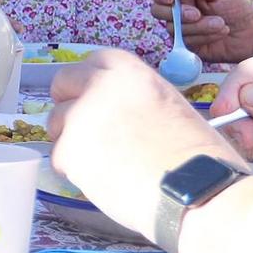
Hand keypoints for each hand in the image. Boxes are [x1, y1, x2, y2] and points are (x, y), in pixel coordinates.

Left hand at [48, 48, 244, 239]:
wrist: (194, 191)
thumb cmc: (195, 157)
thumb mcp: (171, 107)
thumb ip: (135, 99)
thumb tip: (115, 110)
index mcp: (130, 73)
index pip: (95, 60)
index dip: (90, 79)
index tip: (89, 92)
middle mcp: (100, 87)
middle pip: (63, 82)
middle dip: (69, 101)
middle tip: (83, 126)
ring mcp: (79, 118)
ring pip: (56, 122)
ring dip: (70, 138)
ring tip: (103, 161)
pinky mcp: (67, 150)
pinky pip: (58, 156)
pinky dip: (73, 169)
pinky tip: (103, 179)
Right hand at [146, 0, 252, 61]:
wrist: (250, 34)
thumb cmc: (237, 8)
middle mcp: (177, 9)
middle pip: (158, 10)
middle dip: (179, 14)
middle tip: (198, 14)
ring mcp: (180, 28)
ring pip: (173, 28)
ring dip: (199, 26)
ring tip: (221, 24)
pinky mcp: (185, 44)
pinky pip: (184, 41)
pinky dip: (203, 37)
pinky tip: (218, 34)